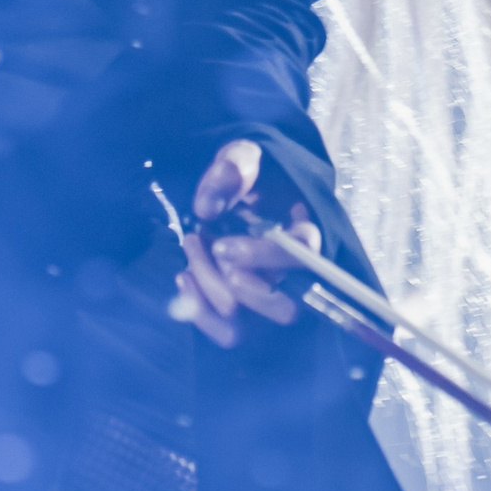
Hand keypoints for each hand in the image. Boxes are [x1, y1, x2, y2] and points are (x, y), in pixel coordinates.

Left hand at [173, 137, 321, 350]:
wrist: (245, 193)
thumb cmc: (252, 175)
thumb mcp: (244, 156)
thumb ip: (233, 168)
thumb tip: (206, 209)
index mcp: (308, 234)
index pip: (304, 257)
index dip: (264, 257)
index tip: (222, 246)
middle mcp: (296, 277)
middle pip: (285, 309)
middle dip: (240, 288)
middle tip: (208, 249)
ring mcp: (269, 300)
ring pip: (249, 325)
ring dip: (212, 294)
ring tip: (190, 250)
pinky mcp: (244, 315)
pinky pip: (227, 334)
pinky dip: (199, 313)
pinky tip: (183, 276)